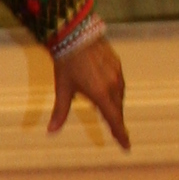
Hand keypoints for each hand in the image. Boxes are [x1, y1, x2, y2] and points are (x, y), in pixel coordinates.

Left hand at [49, 34, 129, 148]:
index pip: (114, 120)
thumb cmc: (66, 62)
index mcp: (101, 94)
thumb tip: (51, 131)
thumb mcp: (62, 88)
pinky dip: (114, 92)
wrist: (75, 33)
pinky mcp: (117, 63)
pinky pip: (119, 83)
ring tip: (108, 113)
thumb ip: (60, 111)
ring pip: (119, 96)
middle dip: (116, 121)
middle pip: (117, 110)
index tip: (126, 146)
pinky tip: (106, 92)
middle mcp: (113, 85)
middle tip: (117, 133)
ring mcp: (117, 73)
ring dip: (115, 106)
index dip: (120, 134)